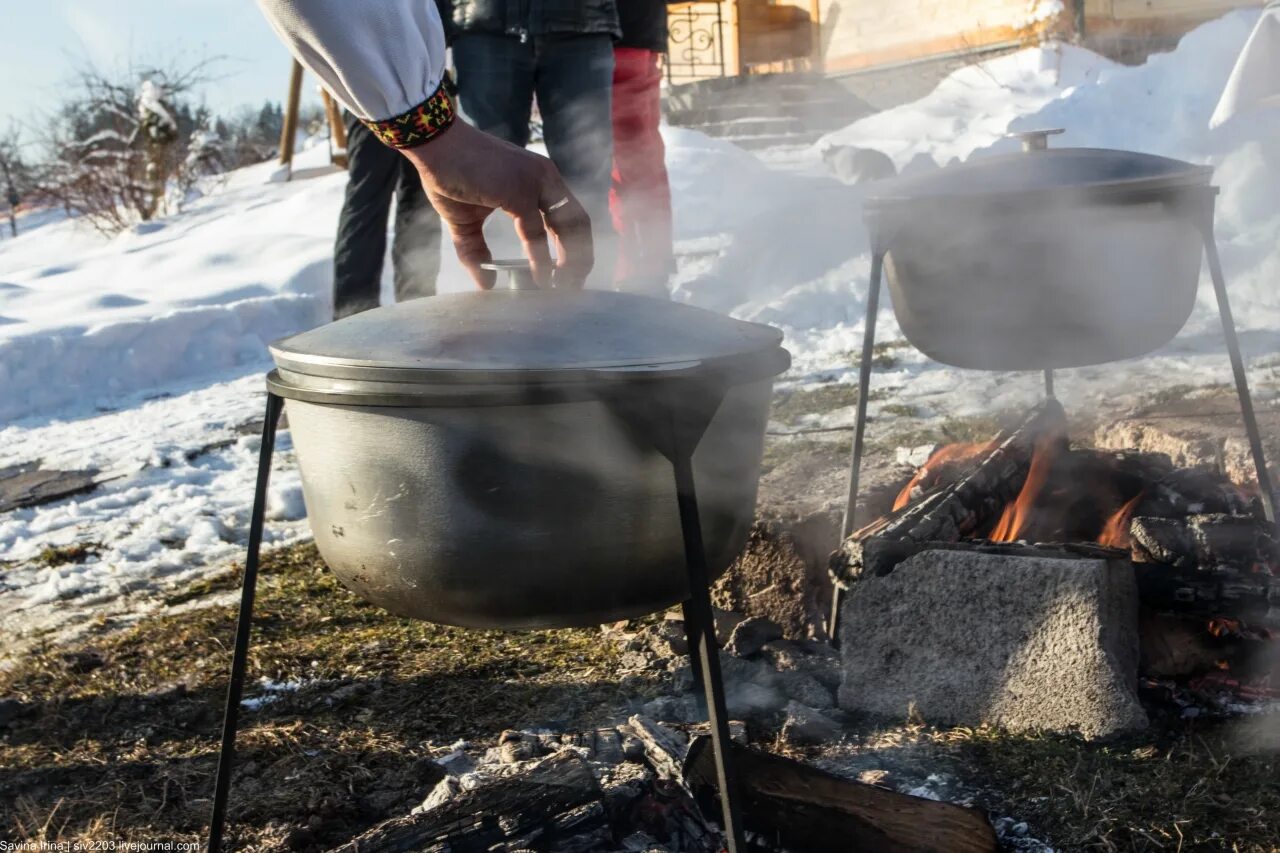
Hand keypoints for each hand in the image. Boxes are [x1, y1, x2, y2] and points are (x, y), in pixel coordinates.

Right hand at [401, 120, 593, 288]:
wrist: (432, 144)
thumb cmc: (450, 174)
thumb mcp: (466, 220)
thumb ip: (477, 251)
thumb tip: (486, 285)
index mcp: (540, 180)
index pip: (571, 216)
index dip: (575, 248)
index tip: (571, 275)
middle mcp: (545, 178)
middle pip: (578, 223)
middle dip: (581, 259)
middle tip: (573, 289)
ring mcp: (534, 182)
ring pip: (567, 227)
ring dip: (570, 262)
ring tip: (564, 290)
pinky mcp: (518, 190)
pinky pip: (536, 232)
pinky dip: (541, 259)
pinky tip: (540, 279)